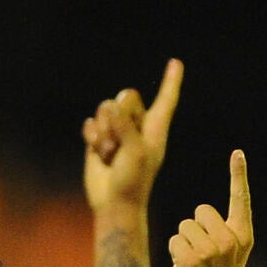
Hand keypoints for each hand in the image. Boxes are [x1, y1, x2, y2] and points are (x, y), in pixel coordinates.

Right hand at [82, 60, 182, 209]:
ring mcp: (117, 130)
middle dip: (118, 117)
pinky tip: (98, 154)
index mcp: (156, 127)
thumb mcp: (135, 151)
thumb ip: (125, 126)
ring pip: (105, 109)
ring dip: (104, 133)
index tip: (176, 62)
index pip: (166, 99)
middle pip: (125, 97)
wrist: (114, 203)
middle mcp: (138, 125)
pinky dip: (92, 138)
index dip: (171, 81)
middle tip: (120, 144)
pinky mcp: (99, 138)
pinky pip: (90, 124)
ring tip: (110, 154)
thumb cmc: (133, 180)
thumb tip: (109, 106)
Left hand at [168, 150, 254, 266]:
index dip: (238, 174)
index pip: (240, 198)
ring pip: (183, 227)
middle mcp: (230, 241)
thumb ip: (222, 230)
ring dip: (183, 243)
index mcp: (243, 235)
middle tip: (202, 256)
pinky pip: (174, 241)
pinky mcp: (190, 261)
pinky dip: (174, 254)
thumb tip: (202, 212)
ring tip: (194, 265)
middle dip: (195, 229)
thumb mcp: (228, 254)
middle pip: (200, 211)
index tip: (237, 152)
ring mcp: (211, 252)